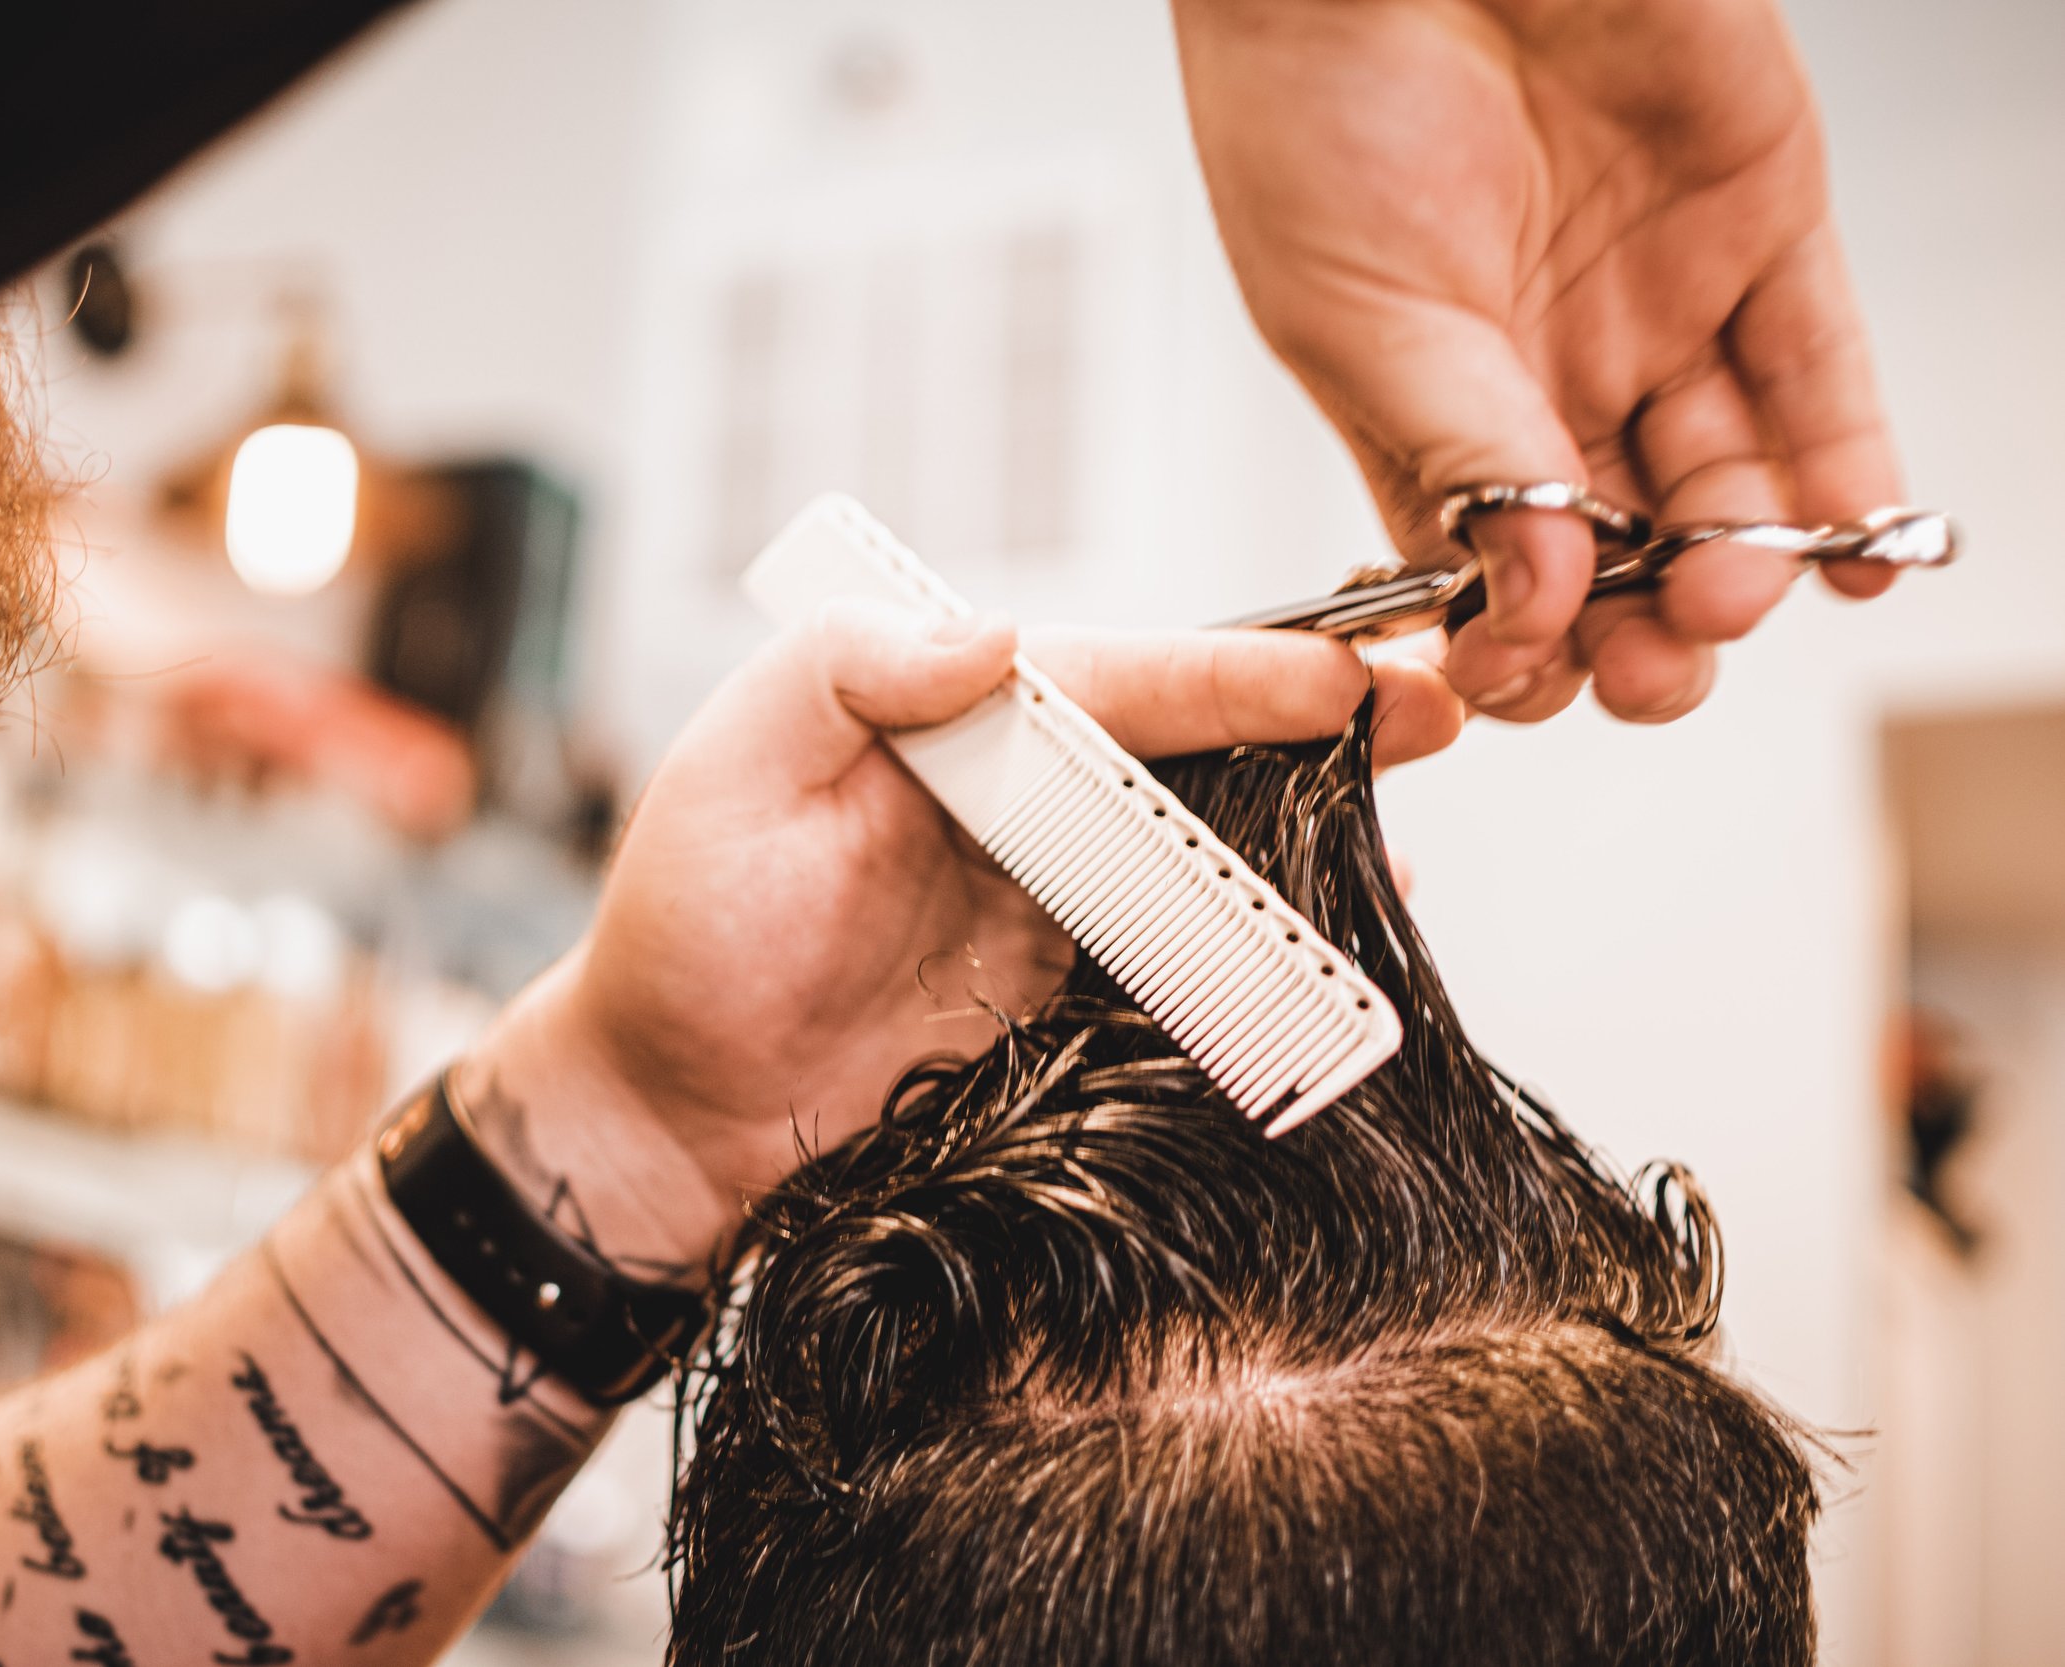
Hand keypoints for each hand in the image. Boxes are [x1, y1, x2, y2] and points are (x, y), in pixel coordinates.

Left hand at [459, 604, 1459, 1263]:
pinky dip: (1255, 977)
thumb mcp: (729, 773)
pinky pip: (1178, 985)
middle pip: (1187, 761)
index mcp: (947, 731)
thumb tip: (993, 631)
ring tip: (1402, 862)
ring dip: (1306, 858)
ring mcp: (1046, 920)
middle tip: (1440, 719)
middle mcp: (1014, 815)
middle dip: (1316, 737)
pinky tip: (1320, 977)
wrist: (664, 1128)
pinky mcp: (1060, 1020)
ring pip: (1203, 870)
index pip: (1110, 680)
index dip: (1233, 674)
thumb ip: (848, 677)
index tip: (1344, 675)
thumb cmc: (679, 941)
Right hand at [1174, 0, 1902, 722]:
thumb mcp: (1354, 318)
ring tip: (1730, 595)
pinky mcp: (1757, 226)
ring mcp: (1655, 304)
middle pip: (1623, 548)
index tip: (1535, 675)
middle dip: (1644, 629)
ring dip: (1737, 567)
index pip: (1500, 571)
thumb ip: (1454, 457)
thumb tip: (1522, 596)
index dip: (1527, 643)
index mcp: (1432, 406)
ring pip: (1725, 482)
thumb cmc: (1313, 98)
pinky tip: (1851, 552)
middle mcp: (1547, 368)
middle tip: (1654, 665)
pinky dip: (1848, 472)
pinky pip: (1823, 372)